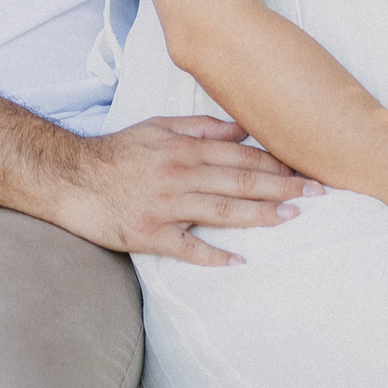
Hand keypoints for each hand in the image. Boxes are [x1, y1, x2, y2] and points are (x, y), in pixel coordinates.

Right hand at [56, 116, 323, 266]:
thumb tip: (241, 128)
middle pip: (240, 181)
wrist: (71, 177)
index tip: (307, 167)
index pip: (241, 156)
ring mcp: (166, 206)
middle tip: (317, 193)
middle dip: (282, 186)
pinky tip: (240, 260)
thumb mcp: (159, 128)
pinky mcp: (149, 234)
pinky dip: (214, 254)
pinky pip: (188, 247)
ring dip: (260, 214)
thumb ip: (202, 128)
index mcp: (185, 149)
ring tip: (291, 218)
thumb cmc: (118, 152)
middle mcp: (180, 175)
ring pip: (222, 210)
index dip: (277, 162)